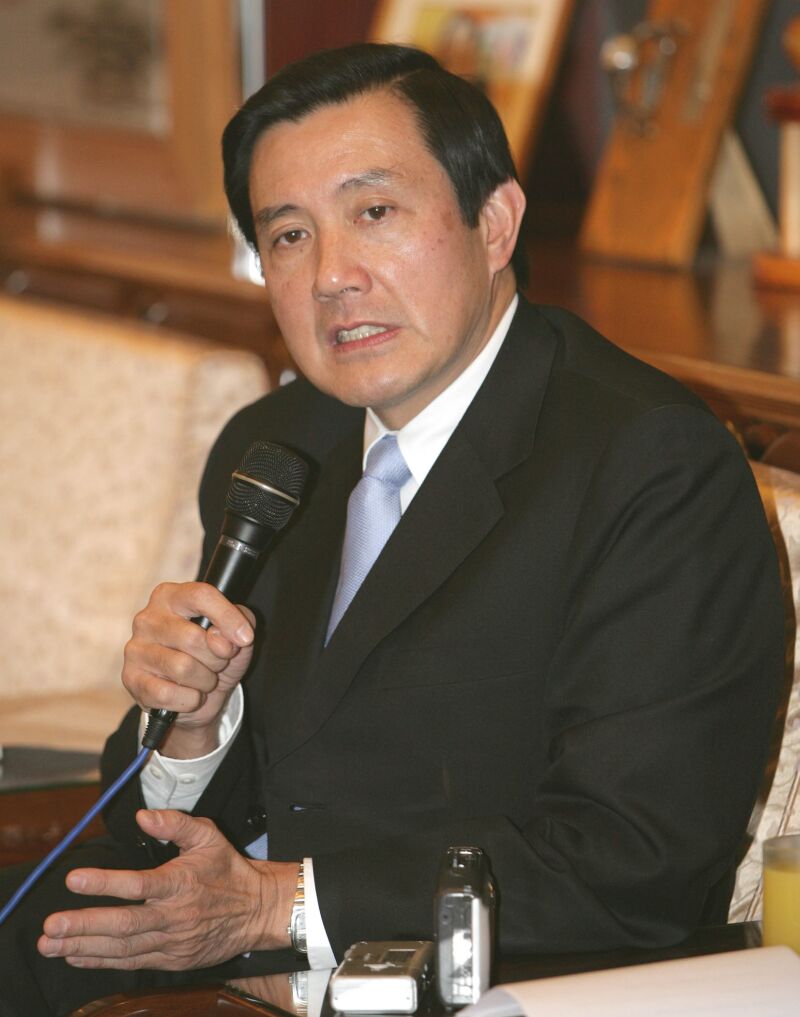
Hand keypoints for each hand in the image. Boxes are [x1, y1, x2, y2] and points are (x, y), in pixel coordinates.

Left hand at [38, 809, 297, 970]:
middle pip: (124, 924)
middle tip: (52, 925)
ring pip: (123, 949)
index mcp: (181, 883)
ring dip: (84, 947)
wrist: (257, 911)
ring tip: (51, 944)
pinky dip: (101, 961)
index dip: (105, 884)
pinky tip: (76, 956)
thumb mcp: (208, 836)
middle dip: (84, 926)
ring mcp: (172, 942)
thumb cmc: (228, 870)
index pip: (138, 885)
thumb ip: (175, 823)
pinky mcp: (172, 960)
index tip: (74, 880)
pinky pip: (132, 963)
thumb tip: (142, 816)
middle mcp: (174, 916)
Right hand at [123, 581, 255, 753]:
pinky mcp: (131, 679)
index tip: (245, 638)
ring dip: (204, 681)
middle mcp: (147, 618)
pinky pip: (168, 693)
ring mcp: (135, 649)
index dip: (228, 617)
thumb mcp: (236, 634)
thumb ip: (240, 622)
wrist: (196, 699)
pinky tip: (188, 694)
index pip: (201, 595)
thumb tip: (219, 638)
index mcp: (170, 596)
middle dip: (217, 659)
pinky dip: (189, 700)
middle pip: (194, 638)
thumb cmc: (213, 656)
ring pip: (183, 667)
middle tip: (217, 664)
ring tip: (203, 679)